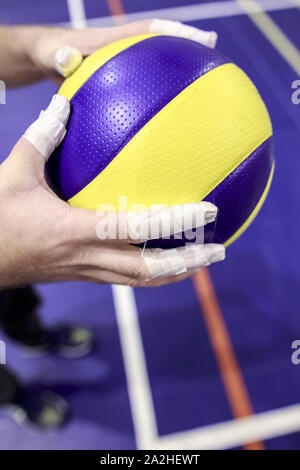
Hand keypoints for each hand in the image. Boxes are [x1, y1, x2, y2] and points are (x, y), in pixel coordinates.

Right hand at [0, 95, 224, 287]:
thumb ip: (41, 137)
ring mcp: (88, 270)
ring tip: (202, 261)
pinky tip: (163, 260)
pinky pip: (126, 278)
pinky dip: (151, 272)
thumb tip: (63, 105)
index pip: (138, 229)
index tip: (208, 211)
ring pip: (141, 280)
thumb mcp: (14, 172)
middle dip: (188, 262)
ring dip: (176, 272)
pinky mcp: (84, 274)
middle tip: (219, 249)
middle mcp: (89, 256)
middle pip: (149, 270)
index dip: (175, 223)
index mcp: (77, 230)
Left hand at [18, 19, 217, 82]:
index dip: (176, 32)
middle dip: (187, 49)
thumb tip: (68, 59)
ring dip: (175, 72)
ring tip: (201, 86)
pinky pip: (140, 83)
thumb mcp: (49, 53)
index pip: (150, 31)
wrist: (43, 57)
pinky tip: (164, 113)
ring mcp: (122, 64)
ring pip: (153, 65)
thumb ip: (58, 56)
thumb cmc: (47, 53)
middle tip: (214, 54)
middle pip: (161, 46)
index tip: (203, 38)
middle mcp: (123, 49)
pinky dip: (153, 93)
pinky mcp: (117, 78)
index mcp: (113, 39)